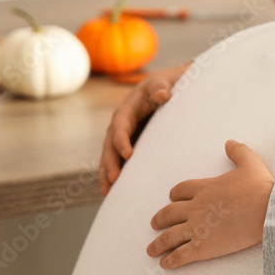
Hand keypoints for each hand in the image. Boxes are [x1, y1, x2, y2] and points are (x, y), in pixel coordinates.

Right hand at [99, 61, 191, 195]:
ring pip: (110, 155)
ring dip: (107, 172)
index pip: (120, 126)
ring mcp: (123, 135)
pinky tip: (113, 191)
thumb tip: (163, 94)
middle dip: (110, 162)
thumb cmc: (166, 85)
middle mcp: (120, 124)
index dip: (121, 140)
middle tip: (113, 180)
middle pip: (110, 144)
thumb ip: (161, 87)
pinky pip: (118, 159)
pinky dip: (114, 173)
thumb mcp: (163, 82)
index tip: (128, 155)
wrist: (167, 88)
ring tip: (107, 192)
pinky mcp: (130, 143)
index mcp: (127, 109)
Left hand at [146, 140, 274, 269]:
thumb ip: (238, 152)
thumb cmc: (260, 186)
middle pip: (169, 214)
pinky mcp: (204, 247)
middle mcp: (196, 208)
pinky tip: (165, 264)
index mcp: (205, 188)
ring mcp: (198, 228)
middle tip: (154, 224)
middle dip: (159, 219)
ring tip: (151, 250)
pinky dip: (171, 261)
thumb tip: (230, 142)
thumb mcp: (250, 163)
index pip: (180, 191)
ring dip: (158, 244)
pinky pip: (181, 255)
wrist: (268, 209)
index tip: (171, 199)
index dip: (174, 195)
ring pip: (170, 237)